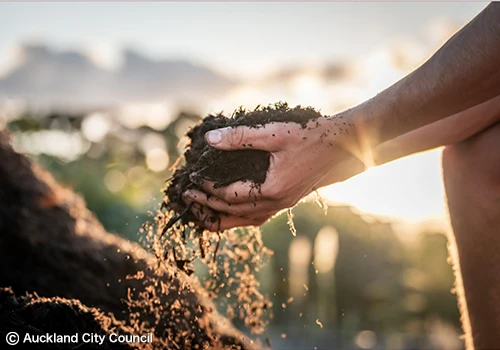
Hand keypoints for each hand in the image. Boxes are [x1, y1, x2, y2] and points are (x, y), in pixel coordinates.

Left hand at [182, 115, 356, 230]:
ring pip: (244, 221)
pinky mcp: (285, 202)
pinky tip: (228, 210)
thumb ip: (240, 136)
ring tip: (200, 212)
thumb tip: (209, 139)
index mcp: (272, 190)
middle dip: (207, 206)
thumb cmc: (309, 136)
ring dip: (221, 218)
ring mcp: (282, 206)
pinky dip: (238, 217)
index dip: (207, 188)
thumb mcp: (273, 133)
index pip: (229, 195)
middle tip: (186, 197)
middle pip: (233, 214)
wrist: (340, 145)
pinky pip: (256, 218)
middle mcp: (276, 203)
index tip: (191, 179)